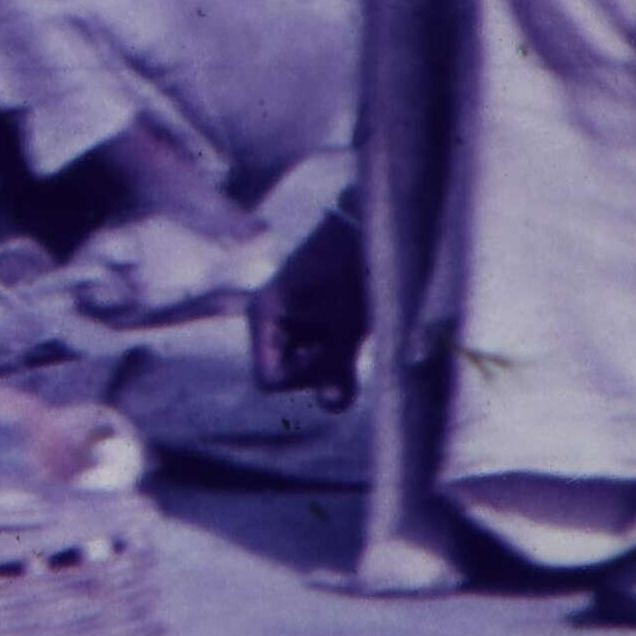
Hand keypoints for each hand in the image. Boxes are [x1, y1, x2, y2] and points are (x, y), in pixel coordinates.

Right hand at [248, 192, 371, 402]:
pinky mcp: (306, 315)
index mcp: (262, 315)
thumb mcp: (347, 323)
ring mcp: (287, 318)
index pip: (268, 379)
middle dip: (317, 368)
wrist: (373, 228)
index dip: (301, 379)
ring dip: (329, 357)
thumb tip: (331, 407)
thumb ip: (336, 368)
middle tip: (346, 340)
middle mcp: (268, 318)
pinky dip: (334, 347)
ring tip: (352, 327)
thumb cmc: (354, 270)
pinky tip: (351, 325)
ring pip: (301, 364)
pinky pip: (313, 349)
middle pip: (283, 374)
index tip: (329, 354)